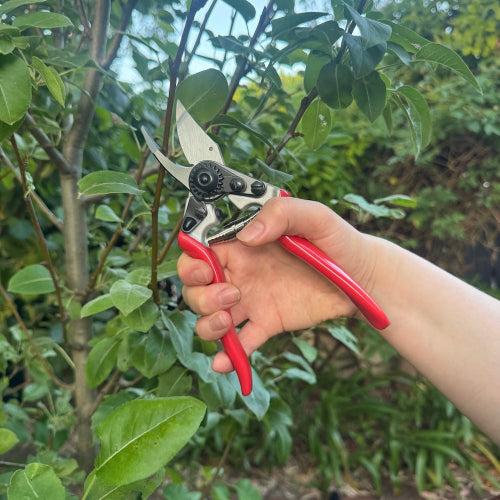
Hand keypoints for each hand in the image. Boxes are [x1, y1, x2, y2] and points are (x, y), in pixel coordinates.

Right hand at [177, 197, 374, 372]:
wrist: (363, 279)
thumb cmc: (338, 241)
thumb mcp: (314, 216)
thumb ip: (281, 213)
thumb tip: (247, 236)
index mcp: (243, 243)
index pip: (200, 249)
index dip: (192, 261)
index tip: (204, 269)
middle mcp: (241, 272)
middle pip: (197, 287)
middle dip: (199, 294)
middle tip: (230, 294)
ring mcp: (251, 300)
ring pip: (210, 316)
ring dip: (208, 323)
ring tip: (229, 319)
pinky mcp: (267, 323)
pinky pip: (241, 342)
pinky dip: (228, 356)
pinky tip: (223, 364)